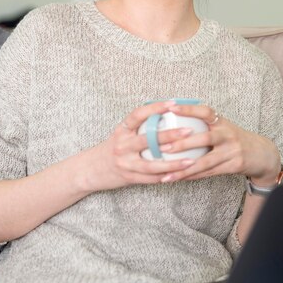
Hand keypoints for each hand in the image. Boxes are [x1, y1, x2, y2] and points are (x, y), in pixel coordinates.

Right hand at [78, 101, 197, 191]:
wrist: (90, 170)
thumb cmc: (114, 148)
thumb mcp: (123, 133)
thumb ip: (140, 126)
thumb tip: (169, 113)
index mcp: (122, 130)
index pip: (138, 115)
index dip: (156, 108)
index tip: (173, 103)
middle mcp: (122, 145)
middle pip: (148, 139)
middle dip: (170, 135)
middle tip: (189, 131)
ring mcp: (125, 163)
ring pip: (152, 164)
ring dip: (173, 163)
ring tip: (191, 160)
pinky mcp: (129, 177)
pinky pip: (151, 178)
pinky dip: (167, 176)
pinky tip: (182, 174)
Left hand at [155, 102, 281, 185]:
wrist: (261, 154)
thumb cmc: (235, 139)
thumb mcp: (224, 127)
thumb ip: (205, 125)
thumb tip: (174, 123)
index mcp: (222, 122)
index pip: (205, 112)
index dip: (189, 109)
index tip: (171, 108)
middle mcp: (228, 135)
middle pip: (205, 138)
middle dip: (183, 144)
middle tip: (164, 147)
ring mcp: (232, 151)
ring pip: (205, 161)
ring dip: (184, 168)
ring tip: (166, 173)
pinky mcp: (234, 166)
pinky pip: (209, 172)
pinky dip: (193, 176)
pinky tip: (179, 178)